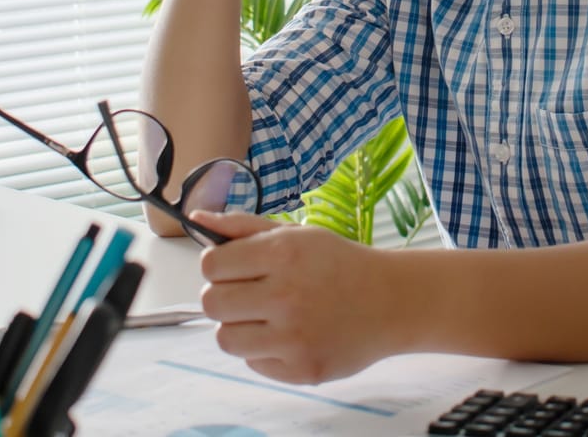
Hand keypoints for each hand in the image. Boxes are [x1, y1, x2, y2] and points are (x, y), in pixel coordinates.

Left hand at [194, 210, 408, 384]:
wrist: (392, 301)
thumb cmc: (339, 264)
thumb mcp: (296, 234)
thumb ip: (242, 227)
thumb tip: (195, 218)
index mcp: (283, 254)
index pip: (211, 264)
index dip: (218, 266)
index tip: (236, 270)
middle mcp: (287, 295)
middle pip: (211, 303)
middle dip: (225, 297)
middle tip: (250, 295)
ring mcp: (294, 337)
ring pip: (226, 338)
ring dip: (240, 327)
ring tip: (267, 318)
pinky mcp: (302, 369)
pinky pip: (253, 363)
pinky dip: (265, 351)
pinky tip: (289, 336)